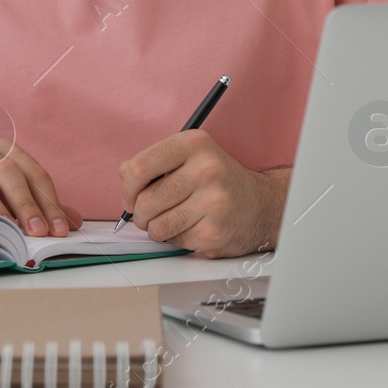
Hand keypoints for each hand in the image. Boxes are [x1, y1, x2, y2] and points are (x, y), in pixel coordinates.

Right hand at [0, 139, 81, 237]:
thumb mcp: (7, 194)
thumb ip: (39, 205)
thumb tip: (74, 221)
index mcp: (3, 152)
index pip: (33, 173)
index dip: (49, 202)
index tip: (60, 230)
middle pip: (8, 172)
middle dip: (26, 203)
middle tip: (39, 232)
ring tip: (8, 229)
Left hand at [118, 129, 288, 257]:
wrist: (263, 205)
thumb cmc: (220, 181)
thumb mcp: (190, 157)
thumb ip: (153, 162)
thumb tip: (124, 176)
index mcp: (194, 144)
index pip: (139, 167)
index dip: (128, 188)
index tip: (132, 195)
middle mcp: (206, 170)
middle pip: (144, 202)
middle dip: (141, 213)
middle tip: (152, 212)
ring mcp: (212, 203)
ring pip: (156, 227)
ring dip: (158, 229)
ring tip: (175, 219)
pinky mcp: (214, 232)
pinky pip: (174, 242)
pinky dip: (177, 239)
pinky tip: (194, 227)